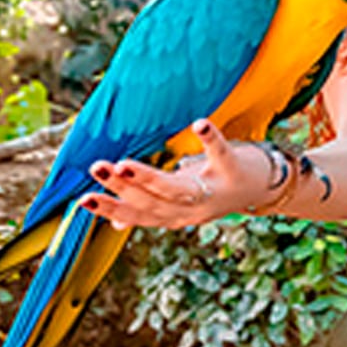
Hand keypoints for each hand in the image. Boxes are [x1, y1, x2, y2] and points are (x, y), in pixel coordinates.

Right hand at [81, 119, 268, 229]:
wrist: (264, 189)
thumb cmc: (213, 190)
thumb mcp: (181, 204)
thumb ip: (150, 209)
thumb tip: (116, 224)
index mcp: (174, 215)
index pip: (137, 215)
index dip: (111, 209)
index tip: (82, 200)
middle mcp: (192, 209)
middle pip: (151, 202)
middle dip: (122, 187)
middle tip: (96, 168)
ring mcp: (214, 191)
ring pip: (176, 188)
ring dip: (149, 177)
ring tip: (124, 161)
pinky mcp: (234, 170)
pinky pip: (220, 154)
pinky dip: (210, 139)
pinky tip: (198, 123)